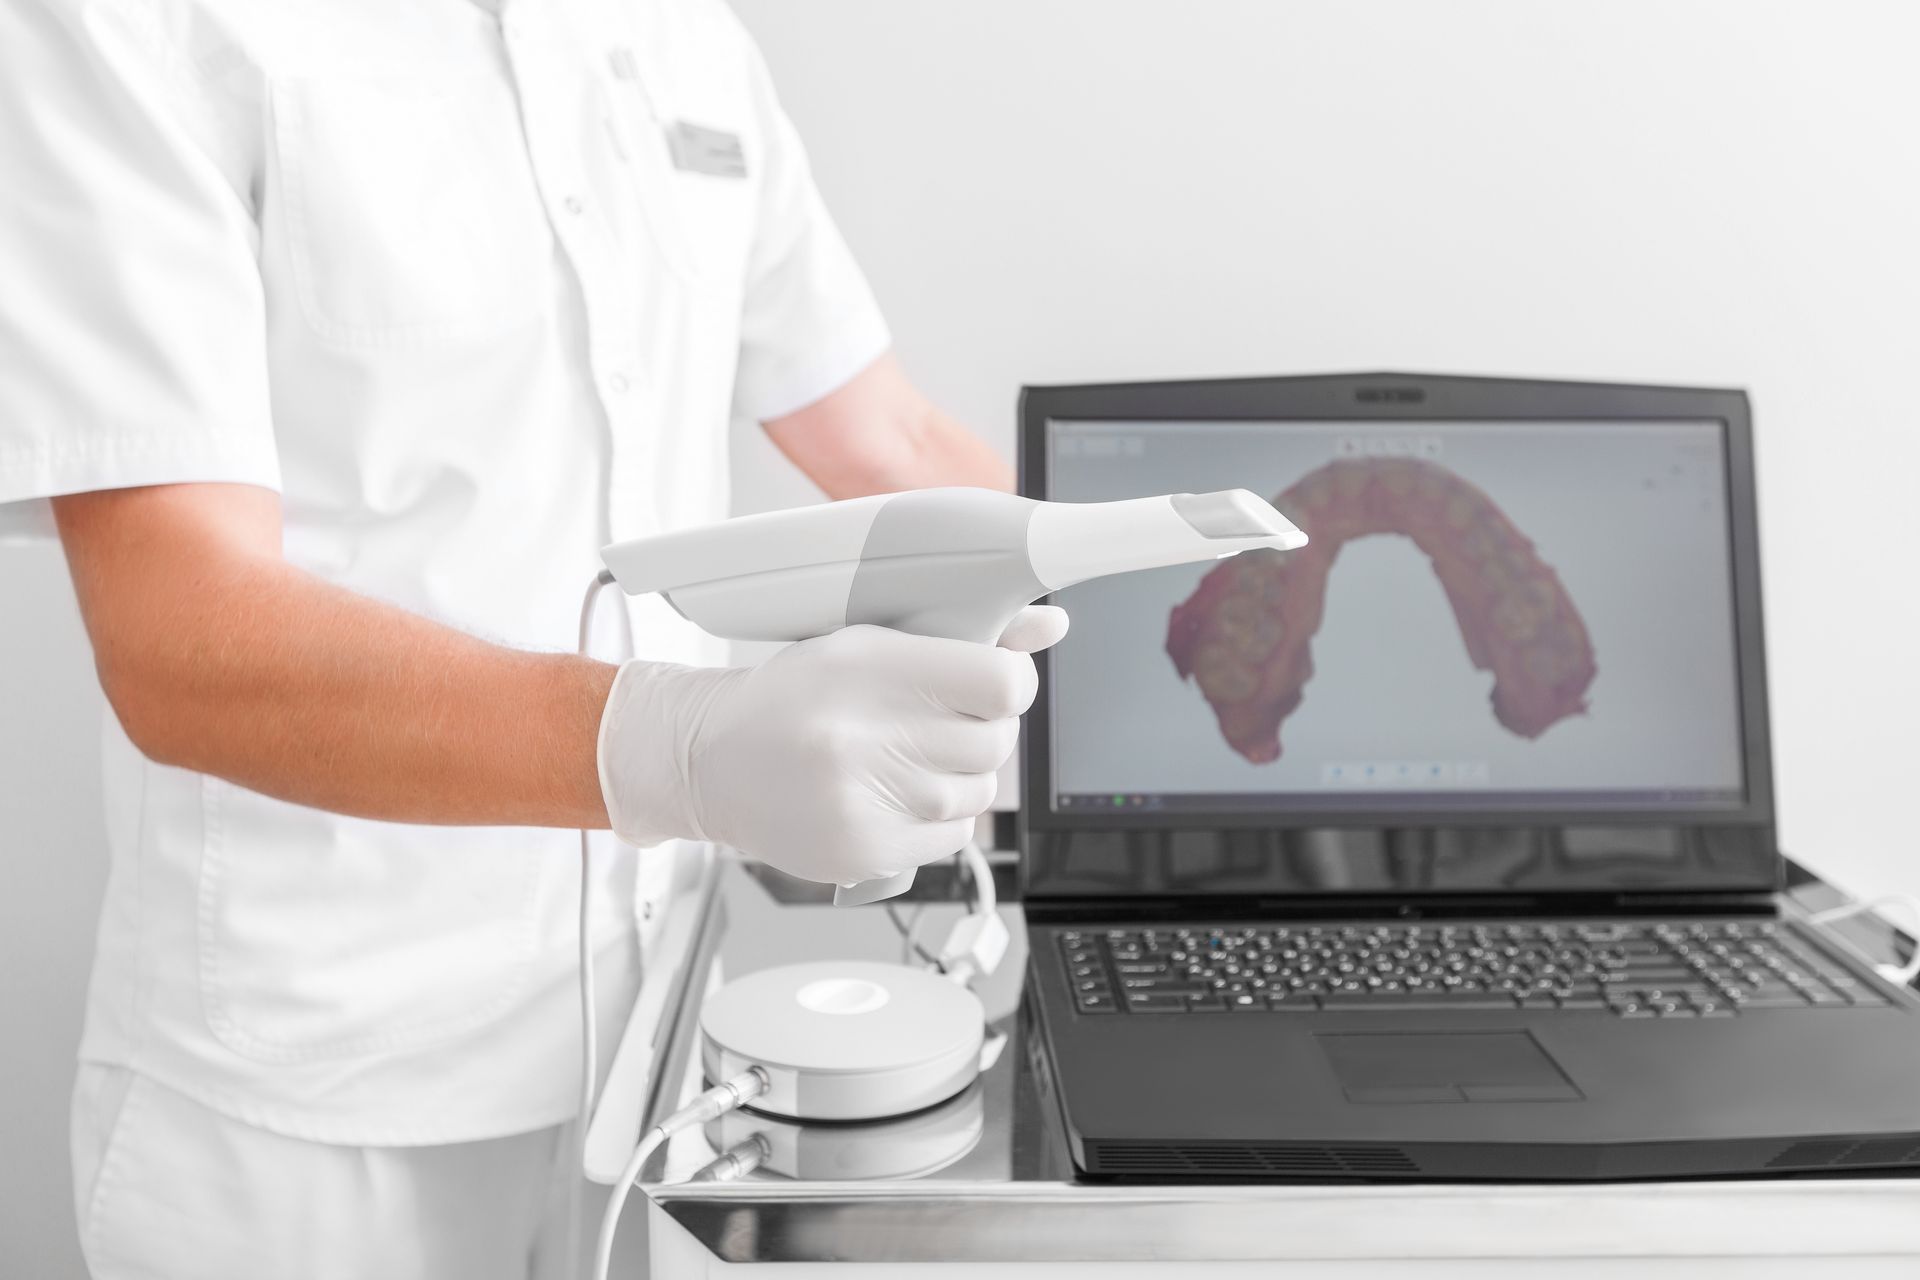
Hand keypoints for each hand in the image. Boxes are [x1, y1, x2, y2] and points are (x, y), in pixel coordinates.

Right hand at [598, 606, 1067, 884]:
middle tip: (935, 723)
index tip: (991, 683)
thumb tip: (1053, 627)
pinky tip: (894, 794)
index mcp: (869, 666)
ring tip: (904, 758)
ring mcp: (866, 801)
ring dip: (959, 776)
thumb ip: (964, 636)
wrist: (709, 763)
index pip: (1001, 684)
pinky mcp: (866, 852)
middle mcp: (865, 735)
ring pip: (980, 792)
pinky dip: (937, 817)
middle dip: (979, 731)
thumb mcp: (867, 641)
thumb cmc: (789, 698)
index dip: (1009, 684)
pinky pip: (953, 836)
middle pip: (995, 743)